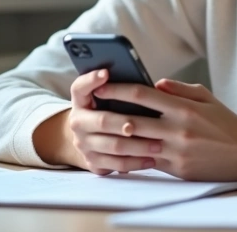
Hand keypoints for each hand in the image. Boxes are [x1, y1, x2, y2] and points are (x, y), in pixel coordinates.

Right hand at [36, 69, 165, 174]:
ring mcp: (83, 145)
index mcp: (80, 100)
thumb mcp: (108, 97)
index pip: (79, 87)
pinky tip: (152, 159)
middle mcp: (77, 122)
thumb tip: (151, 83)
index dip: (91, 80)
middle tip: (151, 122)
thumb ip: (121, 88)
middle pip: (102, 121)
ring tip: (160, 144)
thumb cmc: (109, 110)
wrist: (91, 138)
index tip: (106, 72)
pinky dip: (135, 162)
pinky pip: (115, 165)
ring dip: (138, 146)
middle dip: (127, 122)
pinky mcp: (92, 163)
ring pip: (113, 146)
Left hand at [92, 78, 236, 180]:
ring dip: (115, 137)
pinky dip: (133, 154)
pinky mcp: (177, 169)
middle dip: (108, 112)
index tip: (101, 86)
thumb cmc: (224, 122)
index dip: (118, 89)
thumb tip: (154, 83)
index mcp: (184, 108)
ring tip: (99, 129)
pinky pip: (147, 161)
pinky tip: (120, 149)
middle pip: (133, 120)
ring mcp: (176, 151)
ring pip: (136, 143)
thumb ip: (178, 89)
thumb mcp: (205, 97)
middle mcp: (178, 130)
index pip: (142, 95)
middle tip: (90, 107)